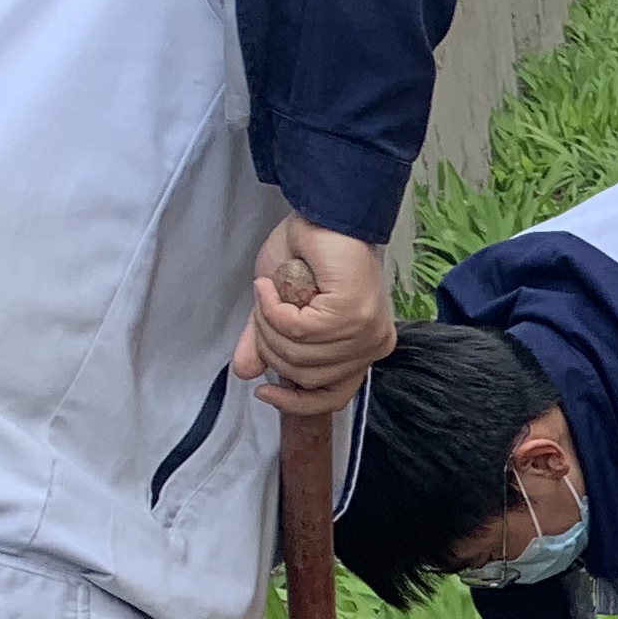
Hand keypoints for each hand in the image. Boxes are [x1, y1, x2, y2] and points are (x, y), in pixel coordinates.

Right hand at [236, 213, 393, 413]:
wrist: (320, 215)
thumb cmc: (306, 256)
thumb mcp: (278, 307)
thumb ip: (266, 341)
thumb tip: (245, 372)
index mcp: (362, 351)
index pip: (332, 398)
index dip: (295, 403)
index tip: (263, 392)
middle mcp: (372, 347)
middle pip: (305, 377)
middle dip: (270, 345)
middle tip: (263, 310)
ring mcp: (367, 331)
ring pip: (298, 354)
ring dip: (268, 323)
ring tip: (268, 293)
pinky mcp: (354, 313)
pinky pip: (298, 330)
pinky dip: (273, 308)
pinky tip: (270, 287)